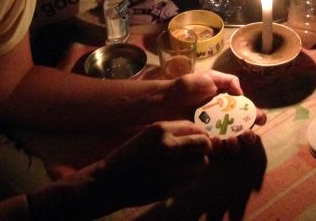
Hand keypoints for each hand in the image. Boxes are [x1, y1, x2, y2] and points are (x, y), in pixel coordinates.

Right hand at [28, 121, 212, 218]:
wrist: (109, 182)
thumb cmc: (130, 155)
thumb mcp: (149, 135)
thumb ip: (176, 133)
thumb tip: (206, 136)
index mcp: (160, 130)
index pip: (196, 129)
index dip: (200, 135)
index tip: (198, 140)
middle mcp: (167, 146)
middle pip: (204, 145)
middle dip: (203, 149)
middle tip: (196, 153)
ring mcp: (169, 168)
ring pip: (202, 163)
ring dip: (197, 164)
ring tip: (185, 166)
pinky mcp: (169, 187)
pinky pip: (192, 181)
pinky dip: (189, 179)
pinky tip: (177, 177)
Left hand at [165, 70, 267, 151]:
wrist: (165, 100)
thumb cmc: (187, 87)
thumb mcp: (209, 77)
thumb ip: (228, 81)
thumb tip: (241, 93)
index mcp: (227, 105)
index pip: (246, 113)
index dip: (256, 116)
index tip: (260, 119)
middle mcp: (222, 120)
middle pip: (243, 132)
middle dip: (249, 135)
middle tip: (247, 134)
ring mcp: (212, 132)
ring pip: (231, 144)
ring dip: (237, 144)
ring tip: (233, 140)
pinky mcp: (200, 142)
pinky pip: (214, 149)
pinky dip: (219, 147)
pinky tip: (216, 142)